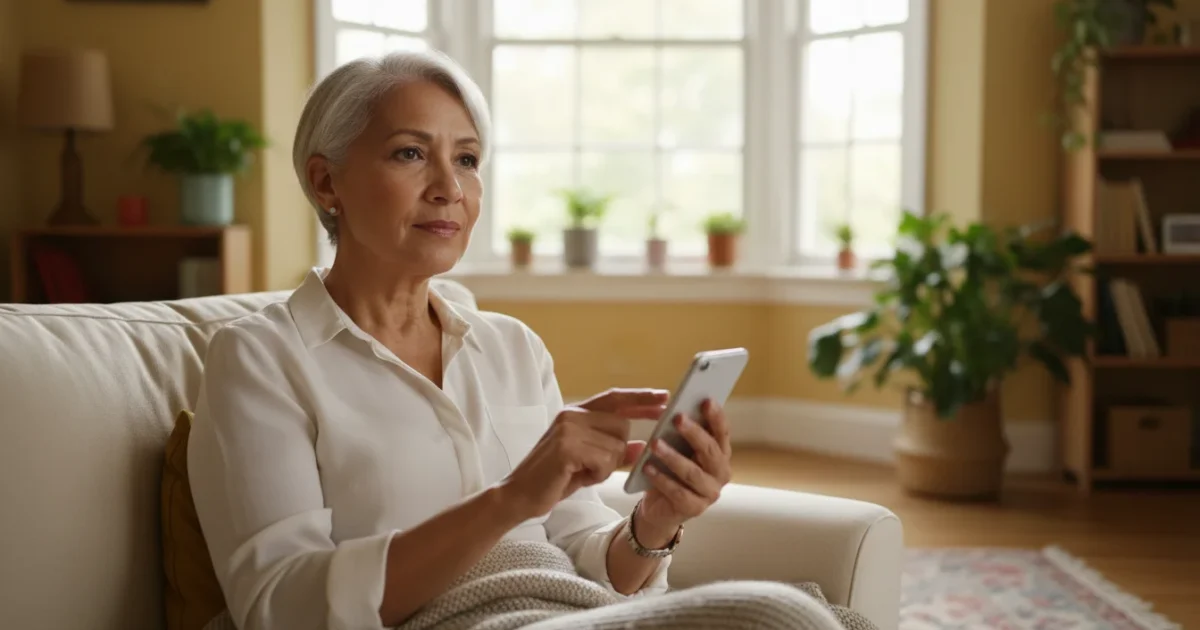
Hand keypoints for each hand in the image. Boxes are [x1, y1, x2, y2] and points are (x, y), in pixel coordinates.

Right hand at [500, 388, 667, 520]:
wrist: (519, 495)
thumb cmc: (554, 479)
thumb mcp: (589, 463)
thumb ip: (614, 451)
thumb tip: (644, 446)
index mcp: (576, 413)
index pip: (616, 399)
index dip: (641, 398)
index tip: (665, 397)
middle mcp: (572, 414)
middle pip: (622, 426)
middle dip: (616, 451)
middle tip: (590, 468)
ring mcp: (568, 428)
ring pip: (616, 445)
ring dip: (605, 467)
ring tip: (580, 473)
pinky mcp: (567, 446)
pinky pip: (605, 459)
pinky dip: (597, 474)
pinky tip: (576, 476)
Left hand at [632, 399, 732, 544]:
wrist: (661, 507)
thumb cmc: (672, 470)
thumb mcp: (679, 449)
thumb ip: (682, 434)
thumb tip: (677, 410)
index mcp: (721, 454)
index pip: (722, 432)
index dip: (715, 417)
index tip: (705, 400)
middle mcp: (721, 473)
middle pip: (710, 451)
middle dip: (694, 433)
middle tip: (677, 418)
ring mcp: (709, 493)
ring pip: (692, 472)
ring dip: (673, 457)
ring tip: (655, 443)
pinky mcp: (694, 509)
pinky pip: (678, 492)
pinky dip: (662, 479)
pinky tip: (647, 468)